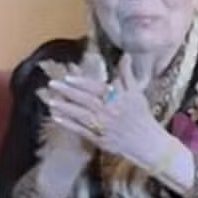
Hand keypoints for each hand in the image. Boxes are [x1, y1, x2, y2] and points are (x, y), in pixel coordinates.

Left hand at [44, 55, 174, 173]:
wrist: (146, 142)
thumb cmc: (141, 115)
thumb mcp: (136, 92)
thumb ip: (127, 74)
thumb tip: (125, 55)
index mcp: (118, 99)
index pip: (97, 88)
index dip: (82, 83)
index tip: (68, 78)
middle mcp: (109, 111)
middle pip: (85, 100)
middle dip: (67, 92)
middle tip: (52, 84)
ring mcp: (103, 126)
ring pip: (81, 115)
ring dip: (65, 108)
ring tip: (51, 101)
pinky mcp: (99, 139)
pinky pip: (81, 131)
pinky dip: (69, 124)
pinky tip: (57, 118)